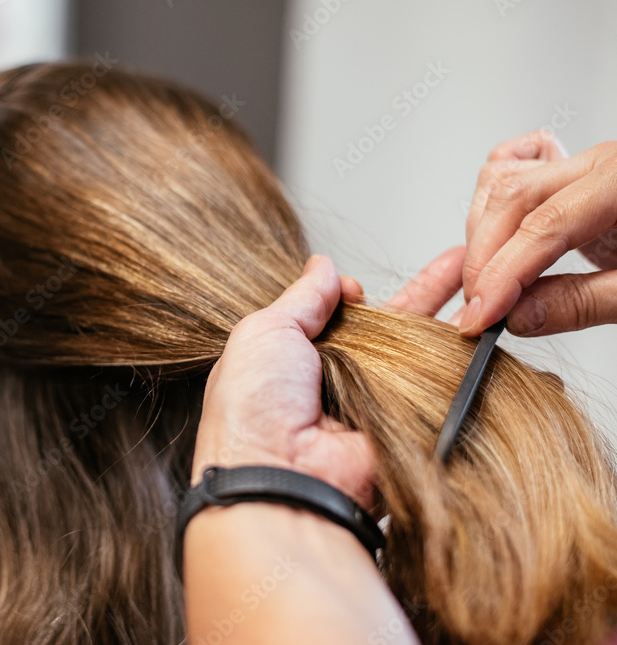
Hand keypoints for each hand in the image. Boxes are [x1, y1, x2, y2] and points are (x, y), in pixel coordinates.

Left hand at [192, 249, 463, 509]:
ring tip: (488, 280)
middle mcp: (335, 383)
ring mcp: (373, 405)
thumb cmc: (253, 410)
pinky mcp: (406, 427)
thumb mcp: (264, 333)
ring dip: (450, 318)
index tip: (356, 289)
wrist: (282, 481)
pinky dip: (458, 358)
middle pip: (386, 329)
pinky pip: (437, 386)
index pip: (335, 317)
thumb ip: (301, 298)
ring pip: (417, 352)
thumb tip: (322, 266)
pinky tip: (486, 323)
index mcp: (292, 361)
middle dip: (423, 293)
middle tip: (461, 260)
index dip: (348, 297)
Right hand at [460, 131, 616, 335]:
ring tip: (485, 291)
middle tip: (477, 312)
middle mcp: (603, 162)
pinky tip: (497, 255)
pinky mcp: (577, 182)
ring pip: (506, 188)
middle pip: (514, 199)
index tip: (480, 317)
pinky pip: (516, 184)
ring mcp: (587, 166)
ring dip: (484, 240)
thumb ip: (583, 303)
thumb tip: (519, 316)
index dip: (503, 275)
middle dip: (485, 259)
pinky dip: (496, 219)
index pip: (545, 224)